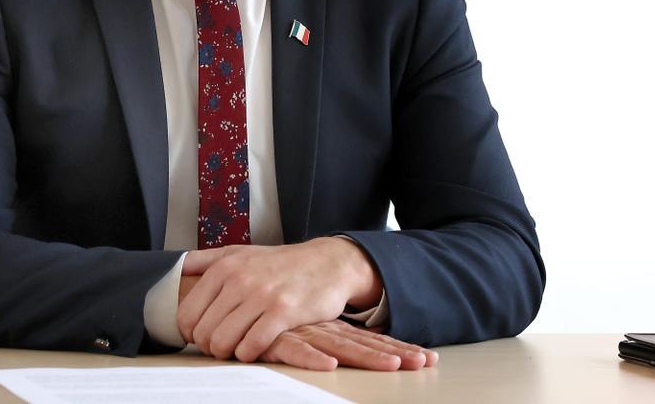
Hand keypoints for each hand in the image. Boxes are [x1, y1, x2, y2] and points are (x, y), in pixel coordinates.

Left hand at [177, 238, 381, 361]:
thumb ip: (205, 259)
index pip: (187, 313)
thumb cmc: (279, 263)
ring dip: (227, 352)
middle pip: (203, 331)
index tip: (202, 335)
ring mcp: (261, 296)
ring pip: (223, 341)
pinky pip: (251, 346)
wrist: (327, 263)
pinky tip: (254, 349)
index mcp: (224, 267)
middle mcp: (239, 279)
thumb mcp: (239, 252)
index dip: (190, 332)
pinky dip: (248, 354)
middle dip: (209, 345)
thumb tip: (174, 268)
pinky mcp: (282, 313)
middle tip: (222, 345)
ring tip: (236, 348)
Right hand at [260, 320, 438, 371]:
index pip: (367, 338)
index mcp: (327, 325)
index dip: (395, 347)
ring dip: (366, 357)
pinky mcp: (275, 336)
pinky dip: (311, 358)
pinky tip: (329, 365)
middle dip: (394, 354)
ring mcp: (300, 330)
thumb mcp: (294, 323)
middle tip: (426, 362)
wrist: (227, 290)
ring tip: (394, 365)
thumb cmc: (262, 312)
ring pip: (338, 346)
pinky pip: (295, 349)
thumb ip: (313, 336)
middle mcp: (319, 328)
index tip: (427, 358)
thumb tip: (338, 350)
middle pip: (362, 344)